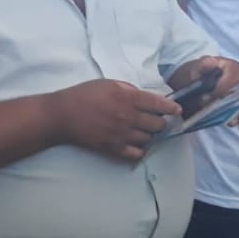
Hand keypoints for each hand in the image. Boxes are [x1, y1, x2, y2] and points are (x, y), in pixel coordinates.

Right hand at [52, 79, 181, 161]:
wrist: (61, 115)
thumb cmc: (84, 95)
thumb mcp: (109, 83)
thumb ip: (130, 90)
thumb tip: (146, 98)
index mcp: (128, 99)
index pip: (159, 105)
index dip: (172, 108)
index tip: (177, 110)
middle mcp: (128, 117)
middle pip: (159, 125)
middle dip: (160, 122)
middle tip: (155, 119)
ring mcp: (121, 135)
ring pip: (149, 139)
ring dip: (149, 135)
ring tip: (142, 130)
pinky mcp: (113, 148)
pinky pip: (137, 154)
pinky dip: (140, 149)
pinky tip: (136, 143)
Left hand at [170, 56, 238, 134]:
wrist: (193, 85)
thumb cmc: (195, 76)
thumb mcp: (193, 69)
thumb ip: (201, 66)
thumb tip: (211, 62)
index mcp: (233, 67)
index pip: (233, 78)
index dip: (221, 89)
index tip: (204, 99)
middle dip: (233, 105)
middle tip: (215, 111)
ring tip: (229, 123)